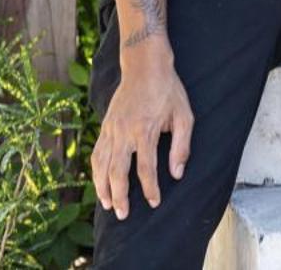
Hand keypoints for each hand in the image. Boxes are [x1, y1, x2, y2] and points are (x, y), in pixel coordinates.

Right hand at [91, 51, 193, 220]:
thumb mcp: (184, 115)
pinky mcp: (105, 126)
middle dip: (120, 196)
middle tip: (123, 214)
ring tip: (107, 205)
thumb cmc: (168, 90)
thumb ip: (181, 146)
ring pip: (101, 165)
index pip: (146, 168)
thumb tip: (177, 173)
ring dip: (102, 187)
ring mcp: (111, 129)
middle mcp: (124, 132)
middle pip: (117, 171)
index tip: (154, 202)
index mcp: (145, 130)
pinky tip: (99, 182)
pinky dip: (96, 171)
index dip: (150, 188)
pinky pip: (96, 153)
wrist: (145, 66)